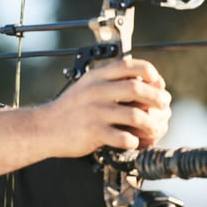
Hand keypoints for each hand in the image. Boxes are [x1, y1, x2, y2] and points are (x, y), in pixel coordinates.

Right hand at [41, 58, 171, 154]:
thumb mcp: (86, 86)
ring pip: (135, 114)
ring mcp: (95, 112)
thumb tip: (145, 82)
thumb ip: (110, 81)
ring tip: (152, 129)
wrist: (43, 128)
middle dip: (156, 98)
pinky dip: (134, 141)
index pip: (129, 65)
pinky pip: (123, 137)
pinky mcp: (93, 132)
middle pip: (137, 88)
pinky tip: (133, 142)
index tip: (157, 82)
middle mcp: (96, 91)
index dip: (149, 72)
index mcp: (96, 77)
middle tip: (163, 106)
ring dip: (150, 124)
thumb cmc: (69, 109)